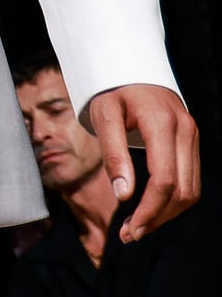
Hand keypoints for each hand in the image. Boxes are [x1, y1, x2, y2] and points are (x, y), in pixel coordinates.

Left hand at [89, 84, 199, 242]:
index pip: (164, 179)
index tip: (129, 229)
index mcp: (162, 123)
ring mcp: (192, 135)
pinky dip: (173, 198)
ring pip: (191, 189)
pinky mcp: (191, 140)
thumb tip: (124, 196)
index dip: (149, 210)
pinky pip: (190, 178)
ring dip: (167, 213)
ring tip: (138, 224)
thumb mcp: (104, 115)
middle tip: (129, 233)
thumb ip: (113, 154)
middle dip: (157, 218)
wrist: (129, 63)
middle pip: (182, 190)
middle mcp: (185, 130)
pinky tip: (152, 206)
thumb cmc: (112, 88)